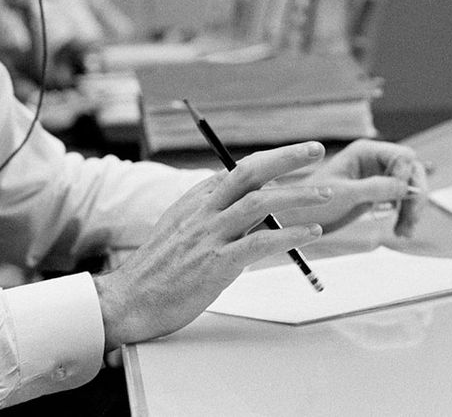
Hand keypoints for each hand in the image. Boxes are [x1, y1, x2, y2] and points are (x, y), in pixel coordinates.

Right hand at [93, 141, 331, 349]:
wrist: (127, 302)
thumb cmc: (158, 271)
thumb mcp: (183, 230)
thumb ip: (214, 217)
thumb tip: (254, 211)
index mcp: (195, 201)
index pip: (237, 169)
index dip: (271, 159)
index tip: (297, 154)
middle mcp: (203, 211)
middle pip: (249, 172)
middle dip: (286, 157)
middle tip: (316, 150)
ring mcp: (208, 236)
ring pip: (260, 202)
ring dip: (297, 195)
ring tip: (324, 194)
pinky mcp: (215, 264)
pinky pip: (259, 243)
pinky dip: (289, 235)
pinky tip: (310, 233)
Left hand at [282, 139, 427, 237]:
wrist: (298, 221)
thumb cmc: (313, 203)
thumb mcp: (345, 195)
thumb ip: (375, 187)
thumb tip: (405, 186)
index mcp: (365, 152)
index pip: (402, 156)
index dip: (407, 175)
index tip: (402, 196)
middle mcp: (375, 161)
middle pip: (412, 171)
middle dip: (415, 195)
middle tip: (411, 220)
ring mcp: (378, 177)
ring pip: (410, 187)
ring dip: (412, 209)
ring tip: (404, 232)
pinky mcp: (378, 194)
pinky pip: (401, 201)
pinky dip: (405, 215)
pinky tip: (402, 231)